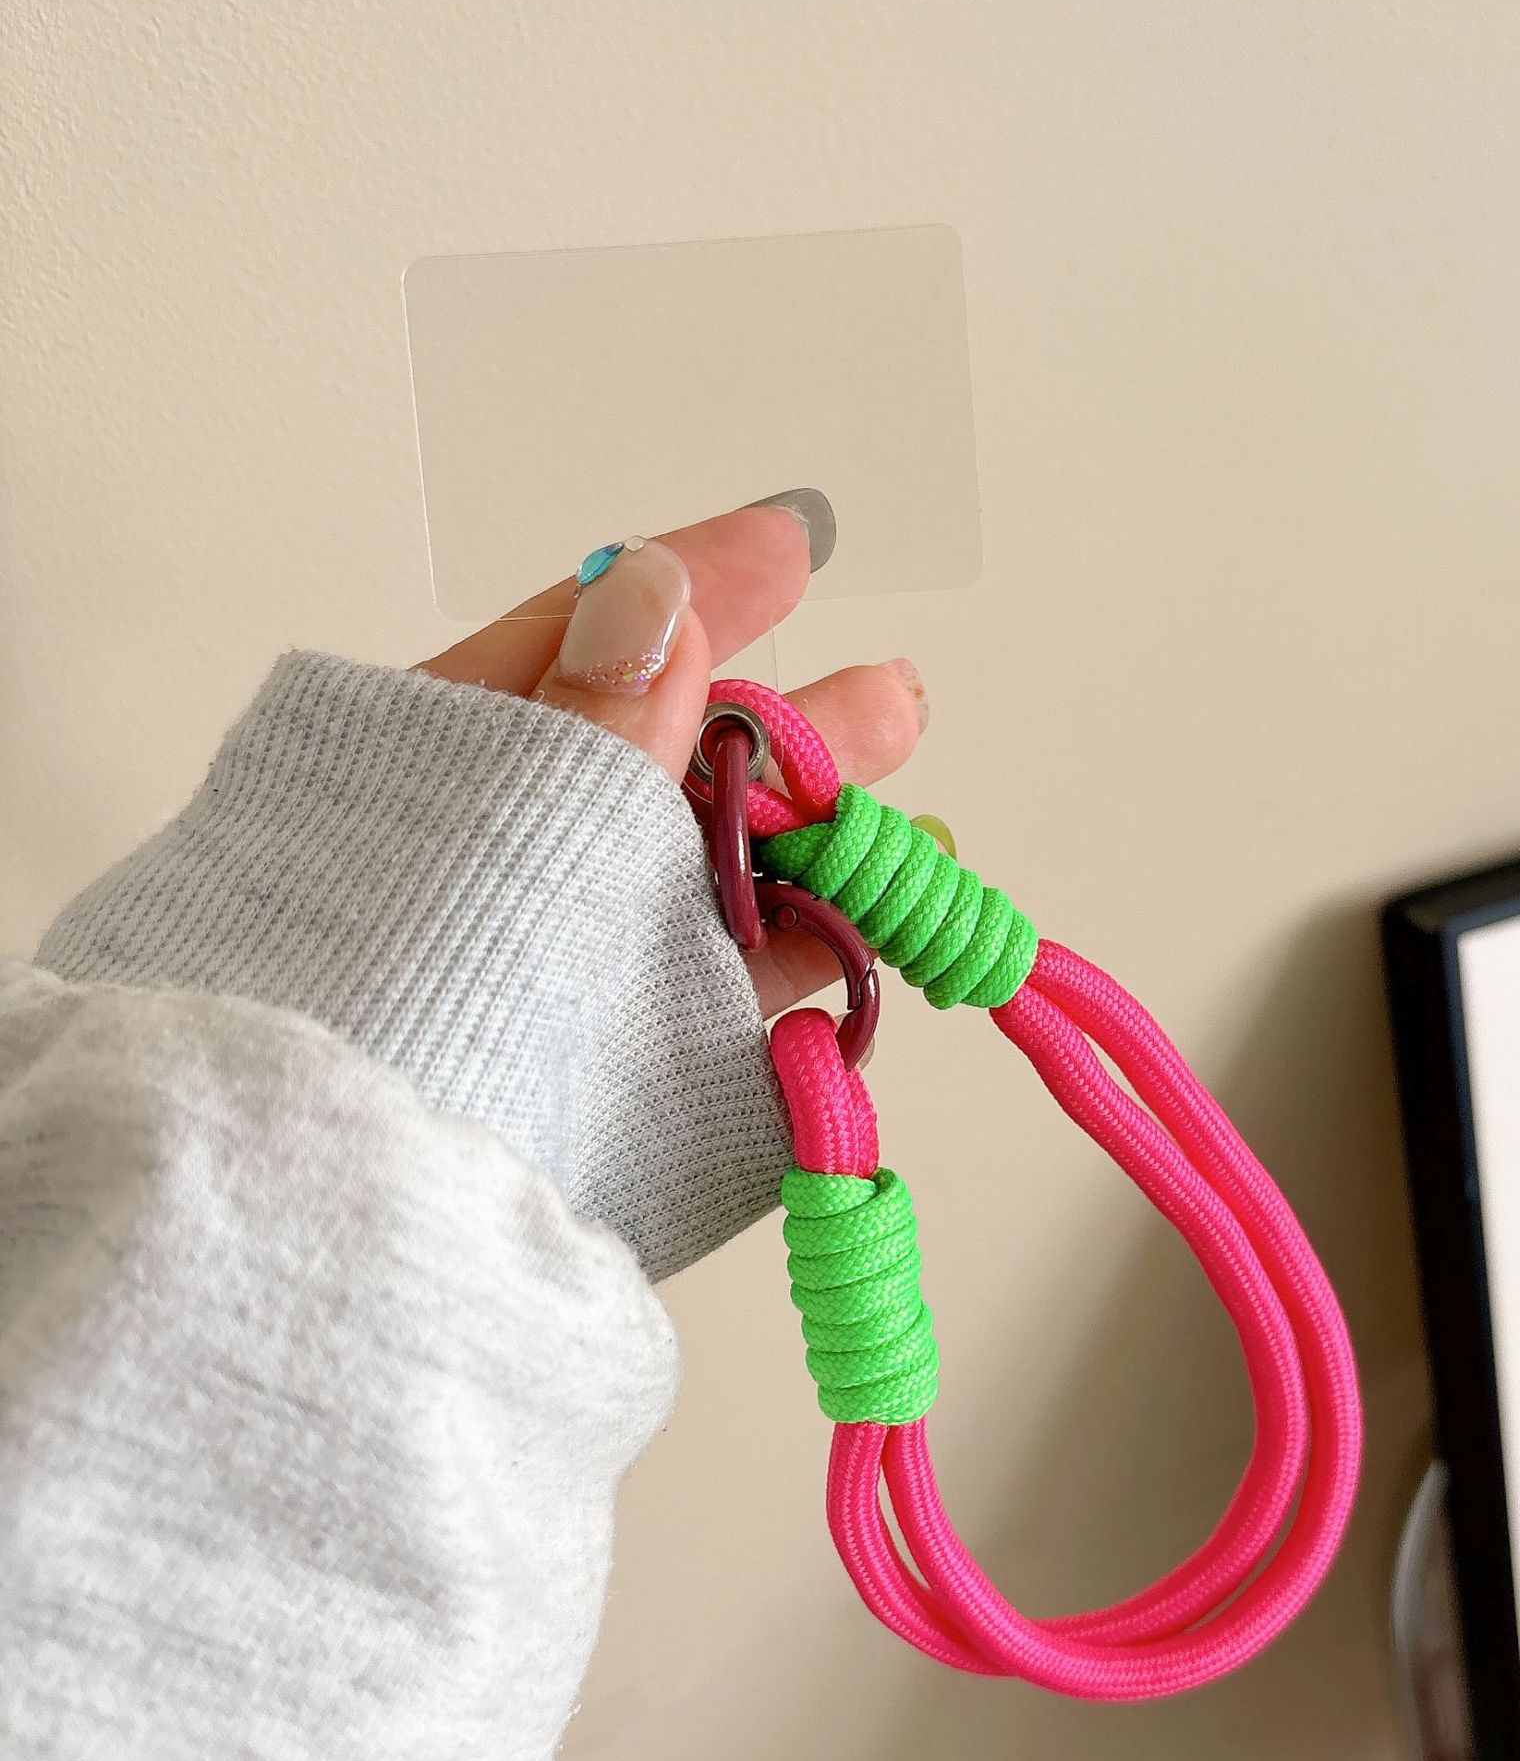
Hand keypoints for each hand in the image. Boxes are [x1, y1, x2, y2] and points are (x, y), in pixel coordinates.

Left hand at [416, 498, 925, 1016]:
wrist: (359, 1215)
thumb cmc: (405, 992)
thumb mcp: (507, 814)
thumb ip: (590, 713)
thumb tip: (652, 580)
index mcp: (435, 765)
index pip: (581, 640)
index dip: (689, 587)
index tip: (790, 546)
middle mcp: (502, 856)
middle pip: (666, 762)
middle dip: (786, 727)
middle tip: (890, 699)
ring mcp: (560, 959)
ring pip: (708, 876)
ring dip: (819, 843)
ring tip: (918, 825)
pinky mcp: (615, 1058)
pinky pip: (723, 985)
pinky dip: (802, 955)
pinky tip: (873, 933)